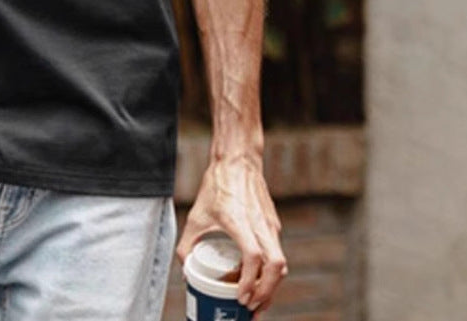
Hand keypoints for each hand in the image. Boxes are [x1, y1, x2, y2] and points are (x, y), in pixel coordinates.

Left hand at [176, 154, 287, 317]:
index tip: (240, 298)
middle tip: (251, 309)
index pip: (254, 257)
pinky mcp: (273, 224)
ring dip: (272, 286)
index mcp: (240, 221)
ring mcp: (270, 224)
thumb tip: (185, 270)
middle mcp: (260, 224)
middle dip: (266, 293)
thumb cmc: (217, 185)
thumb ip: (187, 244)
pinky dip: (271, 271)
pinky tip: (257, 279)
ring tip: (256, 302)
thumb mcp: (196, 215)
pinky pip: (277, 252)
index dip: (250, 282)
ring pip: (281, 262)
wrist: (237, 160)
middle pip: (276, 266)